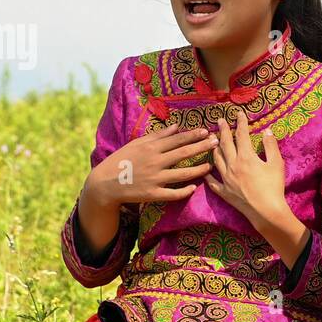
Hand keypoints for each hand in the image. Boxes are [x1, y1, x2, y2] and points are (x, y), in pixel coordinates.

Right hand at [83, 123, 215, 208]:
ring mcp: (154, 179)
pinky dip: (184, 191)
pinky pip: (172, 194)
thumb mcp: (137, 143)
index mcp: (150, 148)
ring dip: (198, 170)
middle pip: (183, 154)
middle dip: (201, 147)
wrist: (106, 183)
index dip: (192, 135)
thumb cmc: (122, 160)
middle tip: (216, 143)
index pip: (176, 140)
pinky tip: (193, 188)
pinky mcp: (152, 194)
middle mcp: (154, 162)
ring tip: (210, 166)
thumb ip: (157, 135)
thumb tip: (176, 126)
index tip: (206, 131)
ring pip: (182, 174)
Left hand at [207, 111, 288, 229]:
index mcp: (246, 157)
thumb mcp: (277, 164)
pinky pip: (213, 182)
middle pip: (225, 143)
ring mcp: (226, 179)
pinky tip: (205, 172)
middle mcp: (232, 165)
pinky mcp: (224, 192)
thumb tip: (267, 131)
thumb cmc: (274, 187)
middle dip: (223, 130)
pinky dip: (208, 175)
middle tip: (220, 121)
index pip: (242, 135)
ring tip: (212, 141)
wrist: (266, 211)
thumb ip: (271, 146)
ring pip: (216, 159)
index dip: (241, 122)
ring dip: (214, 148)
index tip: (239, 114)